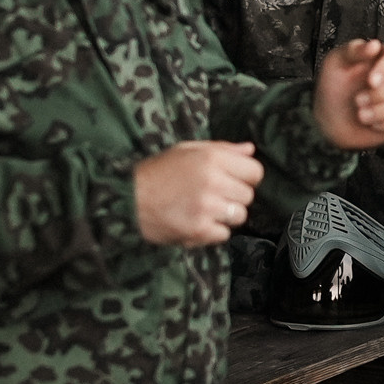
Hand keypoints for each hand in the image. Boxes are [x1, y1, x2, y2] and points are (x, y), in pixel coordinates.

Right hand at [134, 141, 263, 246]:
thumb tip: (250, 150)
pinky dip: (212, 231)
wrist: (128, 199)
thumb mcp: (187, 150)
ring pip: (239, 216)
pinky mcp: (199, 230)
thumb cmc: (157, 172)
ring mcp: (207, 207)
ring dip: (225, 216)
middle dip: (234, 197)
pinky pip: (224, 234)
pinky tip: (197, 222)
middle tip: (214, 196)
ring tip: (205, 210)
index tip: (235, 181)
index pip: (255, 171)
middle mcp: (214, 181)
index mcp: (213, 158)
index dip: (247, 177)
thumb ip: (222, 149)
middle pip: (248, 195)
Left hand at [312, 40, 383, 148]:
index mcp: (382, 58)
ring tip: (362, 114)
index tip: (370, 80)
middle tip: (359, 100)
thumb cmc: (334, 88)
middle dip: (381, 93)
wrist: (329, 120)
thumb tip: (374, 45)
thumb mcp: (336, 63)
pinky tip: (374, 124)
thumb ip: (354, 50)